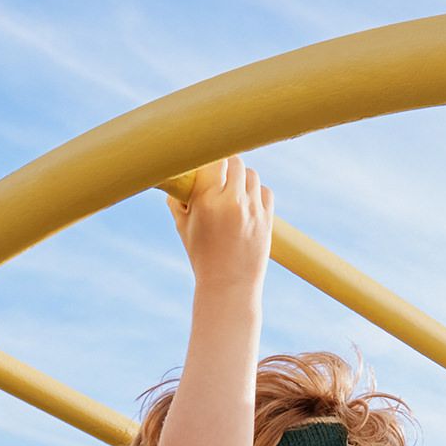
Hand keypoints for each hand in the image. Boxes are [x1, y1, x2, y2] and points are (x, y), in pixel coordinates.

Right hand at [168, 156, 272, 292]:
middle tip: (219, 174)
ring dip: (241, 178)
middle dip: (225, 165)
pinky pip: (265, 191)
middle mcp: (232, 203)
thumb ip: (179, 197)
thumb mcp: (183, 226)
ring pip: (251, 174)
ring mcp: (253, 211)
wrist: (229, 287)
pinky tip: (247, 202)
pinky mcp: (267, 220)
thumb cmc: (202, 256)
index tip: (204, 161)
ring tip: (232, 191)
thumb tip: (178, 174)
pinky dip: (257, 192)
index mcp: (207, 201)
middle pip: (234, 161)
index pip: (212, 159)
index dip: (208, 158)